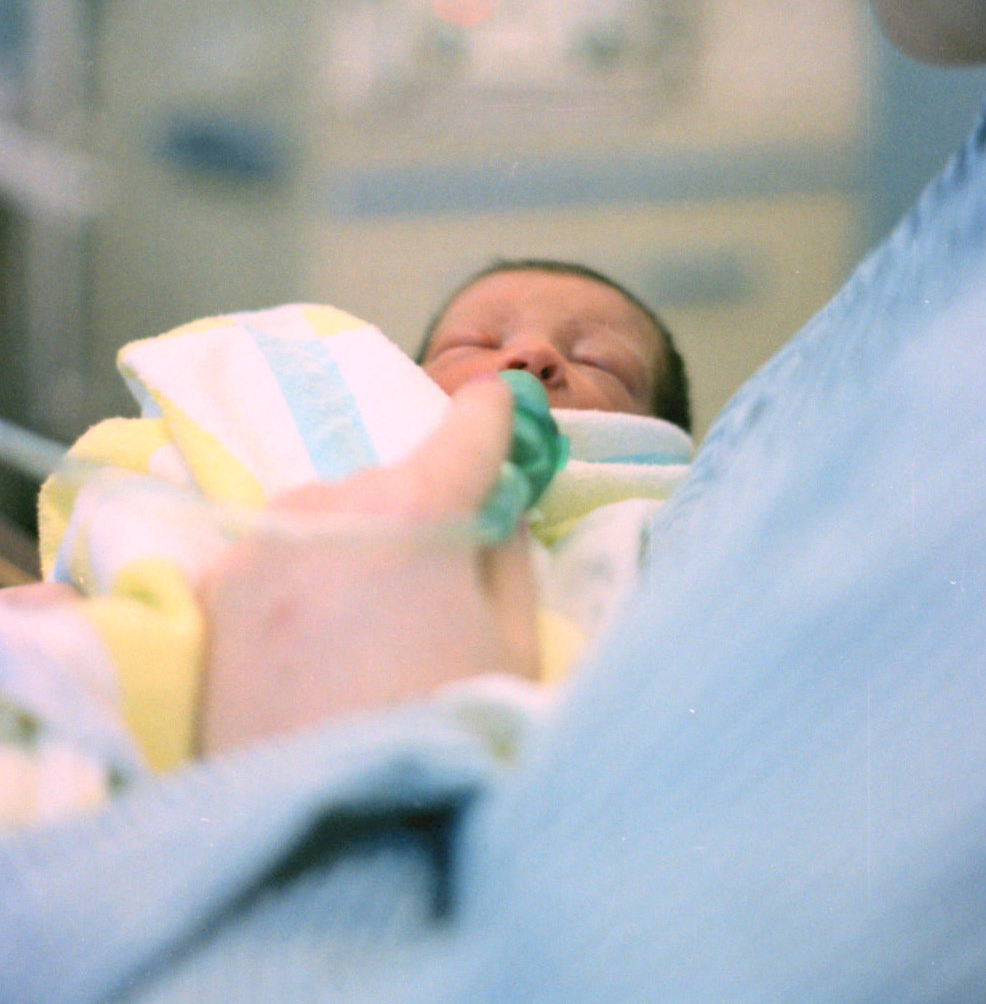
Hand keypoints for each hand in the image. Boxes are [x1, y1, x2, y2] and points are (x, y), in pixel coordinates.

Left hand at [197, 377, 537, 754]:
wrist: (324, 835)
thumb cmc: (440, 734)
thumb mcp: (512, 647)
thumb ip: (509, 553)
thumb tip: (497, 504)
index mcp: (418, 505)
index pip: (471, 423)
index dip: (497, 418)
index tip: (506, 412)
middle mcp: (328, 499)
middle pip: (394, 479)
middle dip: (420, 514)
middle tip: (432, 594)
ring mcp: (260, 541)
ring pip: (329, 514)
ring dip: (353, 543)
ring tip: (362, 637)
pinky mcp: (210, 589)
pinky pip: (276, 556)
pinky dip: (299, 580)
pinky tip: (309, 652)